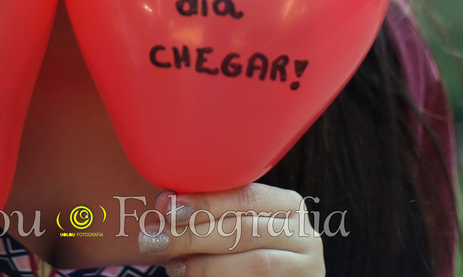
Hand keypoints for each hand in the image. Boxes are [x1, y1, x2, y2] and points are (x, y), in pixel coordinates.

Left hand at [137, 185, 323, 276]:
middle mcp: (304, 233)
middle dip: (195, 233)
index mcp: (288, 205)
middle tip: (156, 237)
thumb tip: (161, 205)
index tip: (164, 205)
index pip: (245, 196)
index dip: (204, 201)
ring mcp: (307, 267)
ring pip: (255, 263)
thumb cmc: (244, 253)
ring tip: (172, 265)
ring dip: (206, 265)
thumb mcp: (235, 227)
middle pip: (245, 230)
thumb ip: (211, 214)